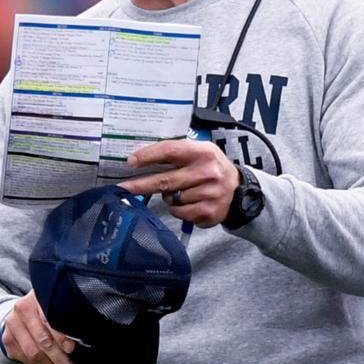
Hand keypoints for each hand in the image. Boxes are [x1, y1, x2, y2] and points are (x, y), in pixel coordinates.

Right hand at [1, 290, 81, 363]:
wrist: (21, 313)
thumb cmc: (45, 310)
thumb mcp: (57, 307)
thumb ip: (67, 318)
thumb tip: (85, 340)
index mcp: (39, 297)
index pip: (50, 319)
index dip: (61, 336)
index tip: (72, 349)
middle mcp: (23, 309)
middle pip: (43, 340)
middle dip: (61, 360)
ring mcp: (13, 325)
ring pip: (33, 354)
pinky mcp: (8, 340)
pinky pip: (26, 359)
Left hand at [119, 139, 239, 227]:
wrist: (240, 191)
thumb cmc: (213, 168)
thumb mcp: (201, 151)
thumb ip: (177, 152)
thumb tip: (143, 157)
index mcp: (203, 152)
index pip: (170, 151)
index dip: (148, 156)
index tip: (131, 161)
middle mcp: (207, 172)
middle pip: (165, 180)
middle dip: (141, 184)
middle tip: (124, 187)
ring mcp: (208, 194)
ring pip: (170, 198)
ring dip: (168, 196)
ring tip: (180, 191)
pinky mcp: (207, 212)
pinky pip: (179, 212)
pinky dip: (177, 209)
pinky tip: (187, 202)